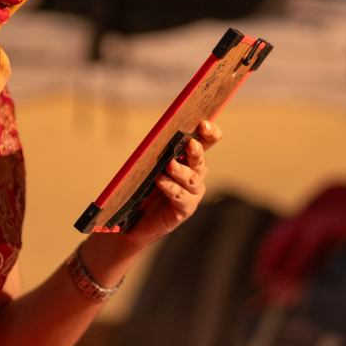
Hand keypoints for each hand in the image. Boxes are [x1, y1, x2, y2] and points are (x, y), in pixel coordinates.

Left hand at [122, 120, 222, 249]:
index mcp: (190, 159)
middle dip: (196, 151)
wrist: (136, 221)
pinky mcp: (184, 209)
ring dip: (181, 171)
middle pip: (199, 160)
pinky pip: (180, 196)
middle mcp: (195, 174)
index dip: (209, 133)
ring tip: (169, 165)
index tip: (204, 124)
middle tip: (190, 143)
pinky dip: (171, 187)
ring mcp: (192, 193)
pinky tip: (161, 181)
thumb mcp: (149, 165)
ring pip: (192, 179)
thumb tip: (157, 134)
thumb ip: (157, 151)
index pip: (207, 142)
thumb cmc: (144, 188)